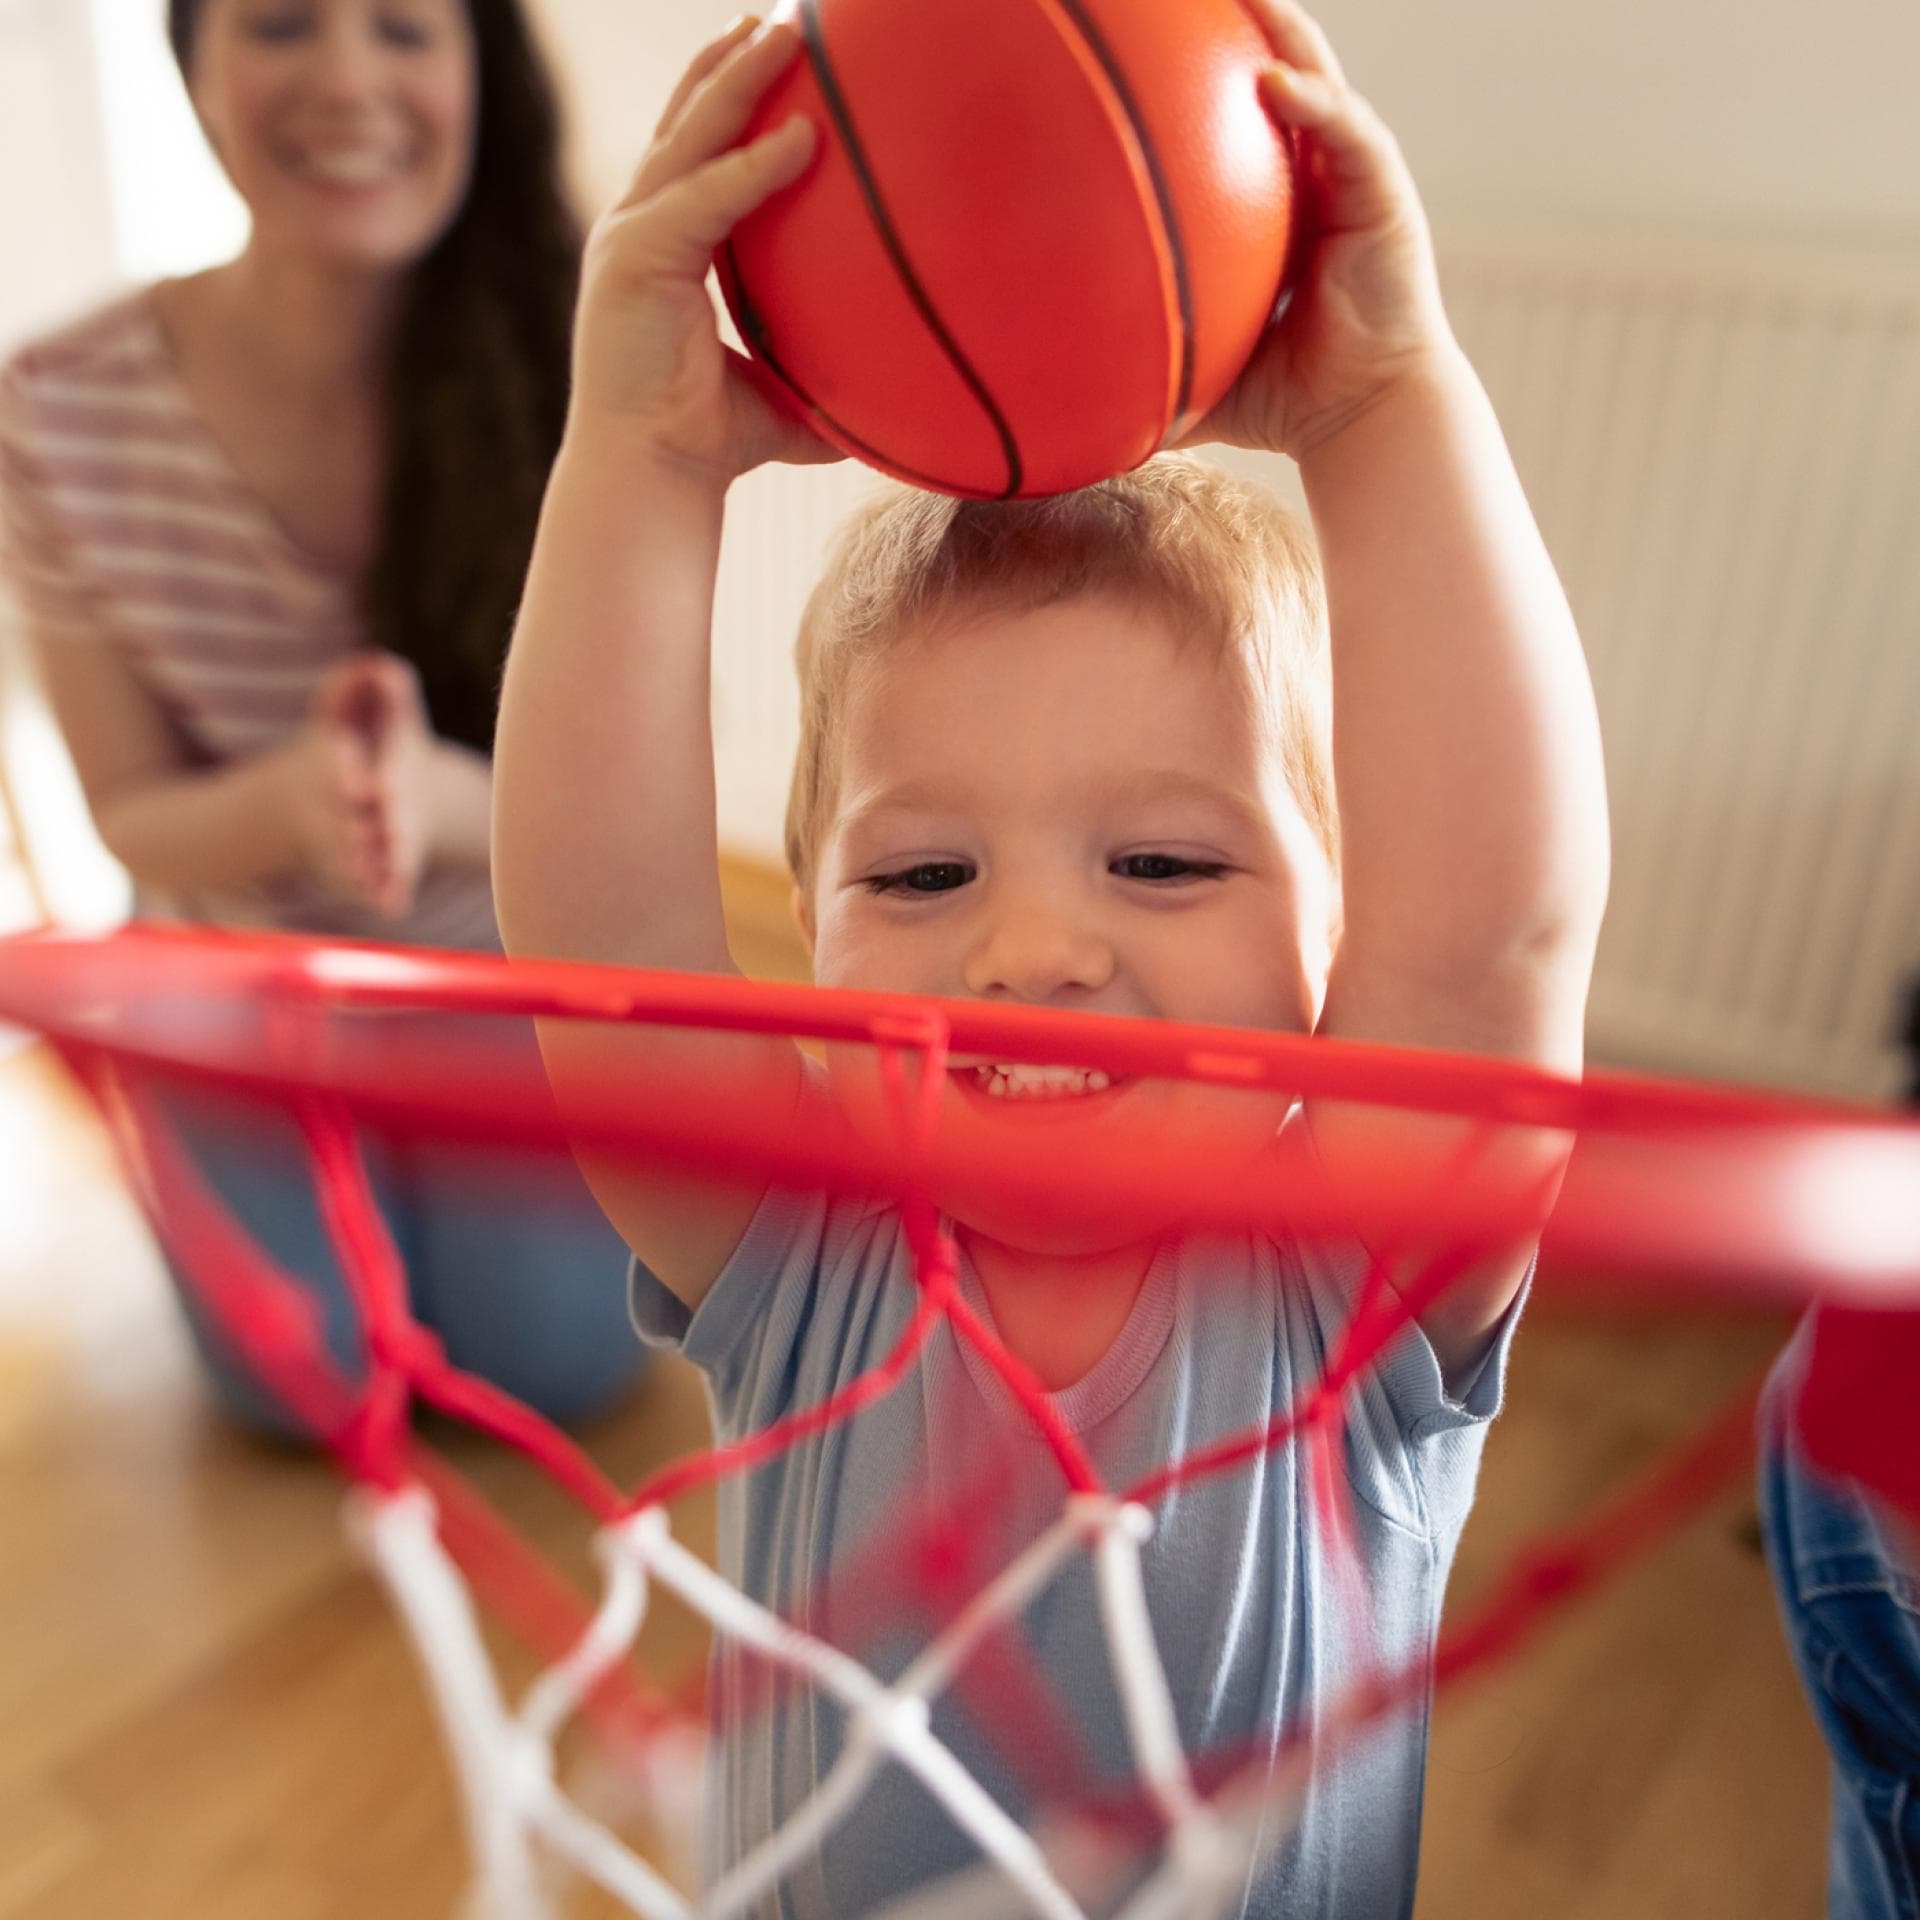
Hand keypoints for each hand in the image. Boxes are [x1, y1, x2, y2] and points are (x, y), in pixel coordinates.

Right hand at [284, 654, 431, 918]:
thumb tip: (379, 665)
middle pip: (341, 821)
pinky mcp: (360, 867)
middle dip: (355, 831)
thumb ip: (366, 687)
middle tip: (368, 842)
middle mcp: (333, 805)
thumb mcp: (358, 710)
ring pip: (351, 859)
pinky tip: (393, 906)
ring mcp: (343, 840)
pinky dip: (379, 895)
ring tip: (383, 884)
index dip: (350, 778)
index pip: (338, 770)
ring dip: (365, 870)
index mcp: (333, 763)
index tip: (366, 790)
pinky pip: (368, 885)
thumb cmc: (364, 740)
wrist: (351, 793)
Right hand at [567, 16, 841, 483]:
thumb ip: (822, 375)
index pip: (692, 154)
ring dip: (739, 79)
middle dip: (730, 61)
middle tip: (780, 15)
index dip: (727, 98)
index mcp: (658, 248)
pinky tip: (801, 138)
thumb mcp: (779, 395)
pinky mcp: (633, 259)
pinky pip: (705, 199)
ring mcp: (626, 238)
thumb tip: (901, 399)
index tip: (771, 51)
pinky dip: (752, 169)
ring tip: (786, 29)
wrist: (650, 480)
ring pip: (689, 137)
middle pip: (685, 121)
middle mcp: (633, 229)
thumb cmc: (705, 448)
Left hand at [1175, 0, 1454, 462]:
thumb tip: (1060, 410)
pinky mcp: (1386, 198)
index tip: (1146, 44)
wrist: (1364, 422)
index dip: (1198, 84)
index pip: (1232, 131)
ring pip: (1319, 86)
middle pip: (1276, 84)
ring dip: (1285, 33)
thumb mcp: (1200, 375)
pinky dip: (1315, 103)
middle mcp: (1314, 184)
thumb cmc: (1288, 403)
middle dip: (1241, 29)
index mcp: (1273, 213)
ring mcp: (1353, 183)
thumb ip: (1143, 371)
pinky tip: (1273, 79)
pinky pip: (1349, 135)